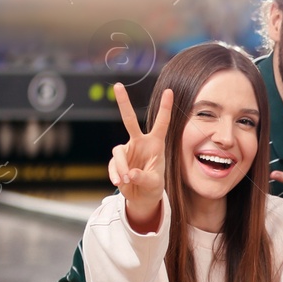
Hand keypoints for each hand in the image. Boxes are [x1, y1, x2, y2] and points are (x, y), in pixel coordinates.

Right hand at [108, 83, 172, 229]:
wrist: (142, 196)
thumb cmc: (153, 186)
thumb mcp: (154, 183)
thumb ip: (143, 178)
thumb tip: (129, 174)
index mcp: (155, 144)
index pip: (161, 123)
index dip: (165, 108)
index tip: (169, 91)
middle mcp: (139, 142)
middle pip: (129, 120)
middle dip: (123, 102)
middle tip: (118, 85)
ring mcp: (126, 150)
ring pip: (118, 152)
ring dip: (121, 167)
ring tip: (127, 181)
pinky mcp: (116, 160)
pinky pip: (113, 164)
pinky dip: (116, 174)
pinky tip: (120, 183)